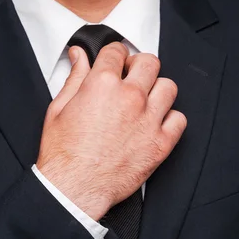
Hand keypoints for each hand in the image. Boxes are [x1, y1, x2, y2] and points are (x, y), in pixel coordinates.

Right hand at [36, 43, 186, 219]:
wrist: (74, 187)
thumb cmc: (63, 152)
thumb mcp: (59, 107)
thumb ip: (74, 77)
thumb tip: (79, 56)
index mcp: (102, 84)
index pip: (117, 50)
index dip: (115, 54)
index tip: (115, 61)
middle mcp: (129, 97)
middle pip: (149, 62)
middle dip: (138, 66)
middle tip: (131, 77)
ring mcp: (148, 119)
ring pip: (168, 87)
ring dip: (157, 90)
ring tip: (145, 100)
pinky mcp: (160, 143)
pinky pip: (179, 119)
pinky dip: (170, 119)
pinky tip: (155, 123)